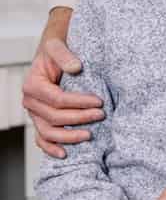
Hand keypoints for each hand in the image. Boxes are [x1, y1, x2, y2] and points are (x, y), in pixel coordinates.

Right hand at [22, 12, 103, 157]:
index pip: (57, 99)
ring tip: (89, 135)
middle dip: (79, 118)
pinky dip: (51, 148)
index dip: (78, 102)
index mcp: (33, 85)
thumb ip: (65, 55)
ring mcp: (34, 113)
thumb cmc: (55, 51)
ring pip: (47, 132)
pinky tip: (64, 154)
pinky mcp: (40, 120)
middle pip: (54, 117)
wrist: (51, 54)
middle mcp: (30, 101)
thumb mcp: (57, 46)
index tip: (99, 102)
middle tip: (101, 115)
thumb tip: (76, 68)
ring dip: (68, 136)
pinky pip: (42, 138)